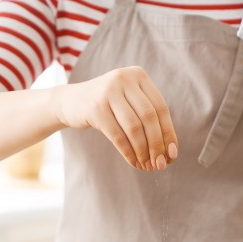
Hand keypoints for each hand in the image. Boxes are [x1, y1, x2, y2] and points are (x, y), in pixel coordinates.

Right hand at [53, 66, 177, 170]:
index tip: (172, 155)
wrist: (70, 102)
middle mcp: (124, 79)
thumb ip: (147, 119)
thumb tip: (169, 152)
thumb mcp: (128, 103)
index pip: (161, 108)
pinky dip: (128, 152)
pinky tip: (134, 163)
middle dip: (157, 145)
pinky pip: (118, 136)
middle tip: (160, 165)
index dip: (168, 133)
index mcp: (138, 75)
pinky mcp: (95, 108)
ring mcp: (108, 92)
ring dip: (143, 151)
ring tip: (147, 166)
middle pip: (149, 118)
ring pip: (134, 128)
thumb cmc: (106, 107)